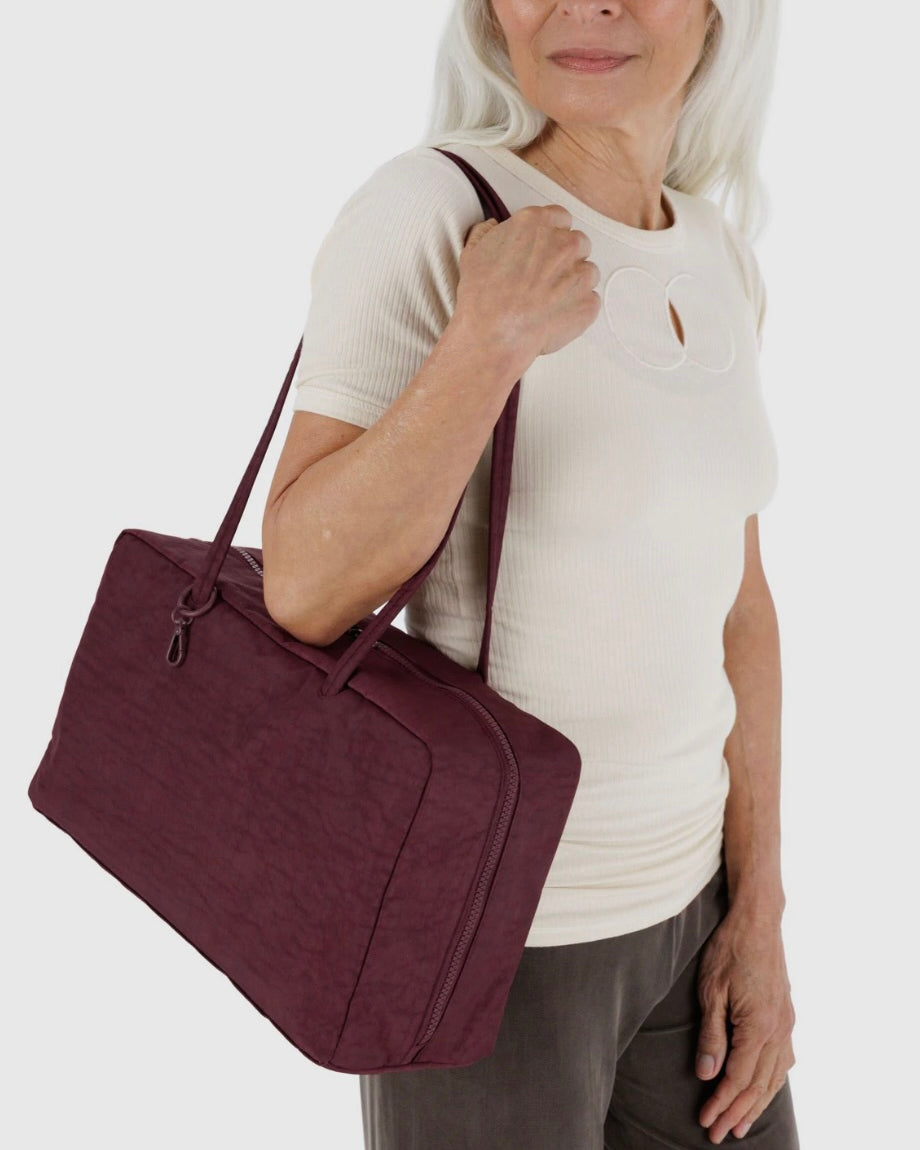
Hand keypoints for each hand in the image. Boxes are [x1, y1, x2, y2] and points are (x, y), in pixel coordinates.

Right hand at [456, 205, 600, 360]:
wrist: (494, 334)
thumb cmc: (482, 296)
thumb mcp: (473, 253)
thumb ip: (487, 232)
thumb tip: (493, 227)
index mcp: (537, 224)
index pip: (560, 218)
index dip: (552, 234)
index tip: (545, 248)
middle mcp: (564, 243)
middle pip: (578, 243)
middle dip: (566, 258)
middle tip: (546, 277)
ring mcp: (580, 273)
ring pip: (588, 271)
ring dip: (574, 282)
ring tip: (550, 299)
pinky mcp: (588, 302)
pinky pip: (590, 301)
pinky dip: (577, 308)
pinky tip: (555, 315)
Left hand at [694, 905, 796, 1142]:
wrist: (758, 920)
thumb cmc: (729, 950)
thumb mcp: (710, 990)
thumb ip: (711, 1034)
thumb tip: (706, 1073)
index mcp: (759, 1027)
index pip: (737, 1078)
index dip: (721, 1103)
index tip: (705, 1121)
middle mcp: (779, 1030)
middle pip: (758, 1084)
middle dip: (737, 1112)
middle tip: (718, 1134)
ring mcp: (786, 1023)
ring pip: (774, 1076)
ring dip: (757, 1103)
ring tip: (741, 1124)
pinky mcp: (787, 1015)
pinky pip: (784, 1060)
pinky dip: (773, 1082)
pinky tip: (765, 1089)